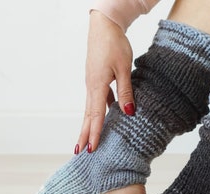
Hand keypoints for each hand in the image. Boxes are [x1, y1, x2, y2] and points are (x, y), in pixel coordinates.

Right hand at [75, 10, 134, 153]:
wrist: (104, 25)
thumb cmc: (113, 44)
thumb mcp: (124, 69)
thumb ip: (126, 92)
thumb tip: (129, 113)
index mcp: (96, 86)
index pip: (95, 115)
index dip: (94, 133)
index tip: (91, 149)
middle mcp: (91, 87)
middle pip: (87, 115)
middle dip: (84, 134)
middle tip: (80, 151)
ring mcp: (92, 83)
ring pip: (91, 108)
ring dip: (90, 124)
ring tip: (89, 139)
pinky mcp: (96, 79)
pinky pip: (97, 99)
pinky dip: (99, 110)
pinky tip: (106, 115)